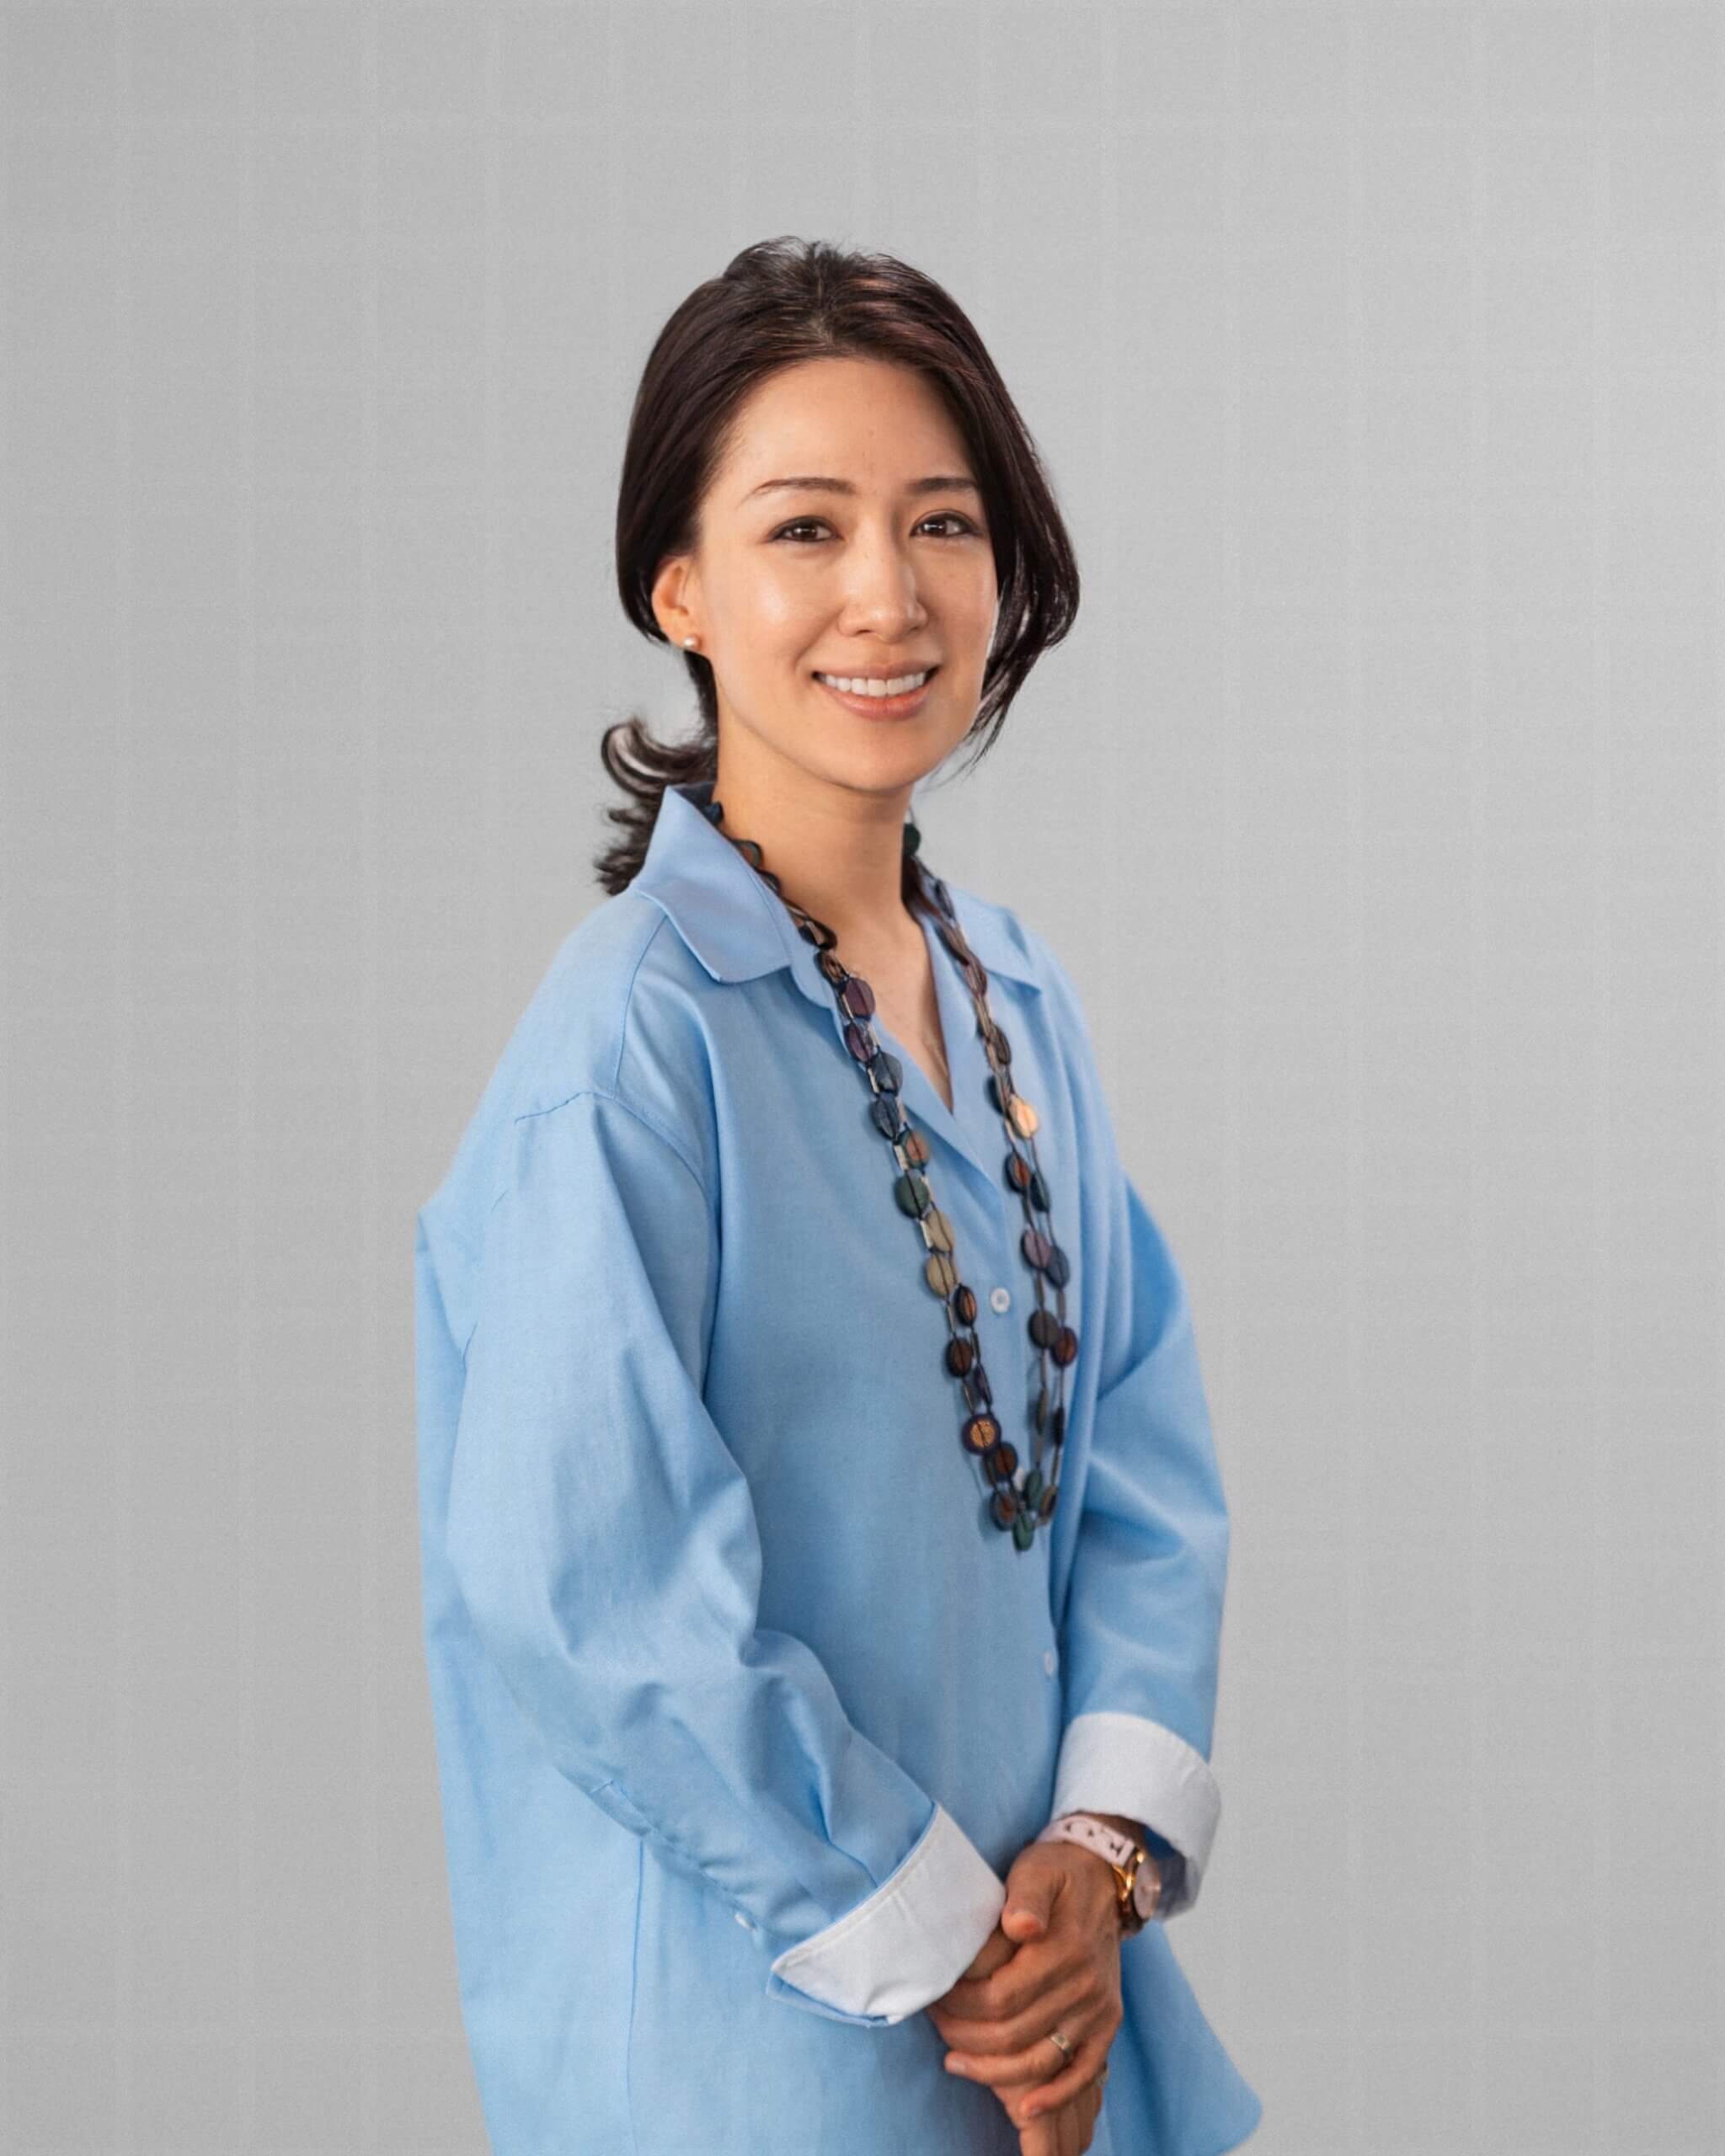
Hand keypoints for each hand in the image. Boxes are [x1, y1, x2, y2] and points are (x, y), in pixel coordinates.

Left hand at [925, 1838, 1126, 2135]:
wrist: (1105, 1877)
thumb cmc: (1059, 1872)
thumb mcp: (1038, 1870)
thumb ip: (1027, 1896)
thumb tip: (1020, 1925)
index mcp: (1064, 1949)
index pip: (1000, 1997)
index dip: (961, 2004)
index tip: (934, 1996)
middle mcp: (1085, 1986)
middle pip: (1013, 2033)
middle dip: (965, 2036)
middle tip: (935, 2024)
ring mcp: (1098, 2010)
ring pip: (1039, 2060)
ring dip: (992, 2070)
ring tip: (955, 2061)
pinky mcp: (1106, 2024)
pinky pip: (1083, 2073)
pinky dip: (1053, 2095)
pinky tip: (1023, 2107)